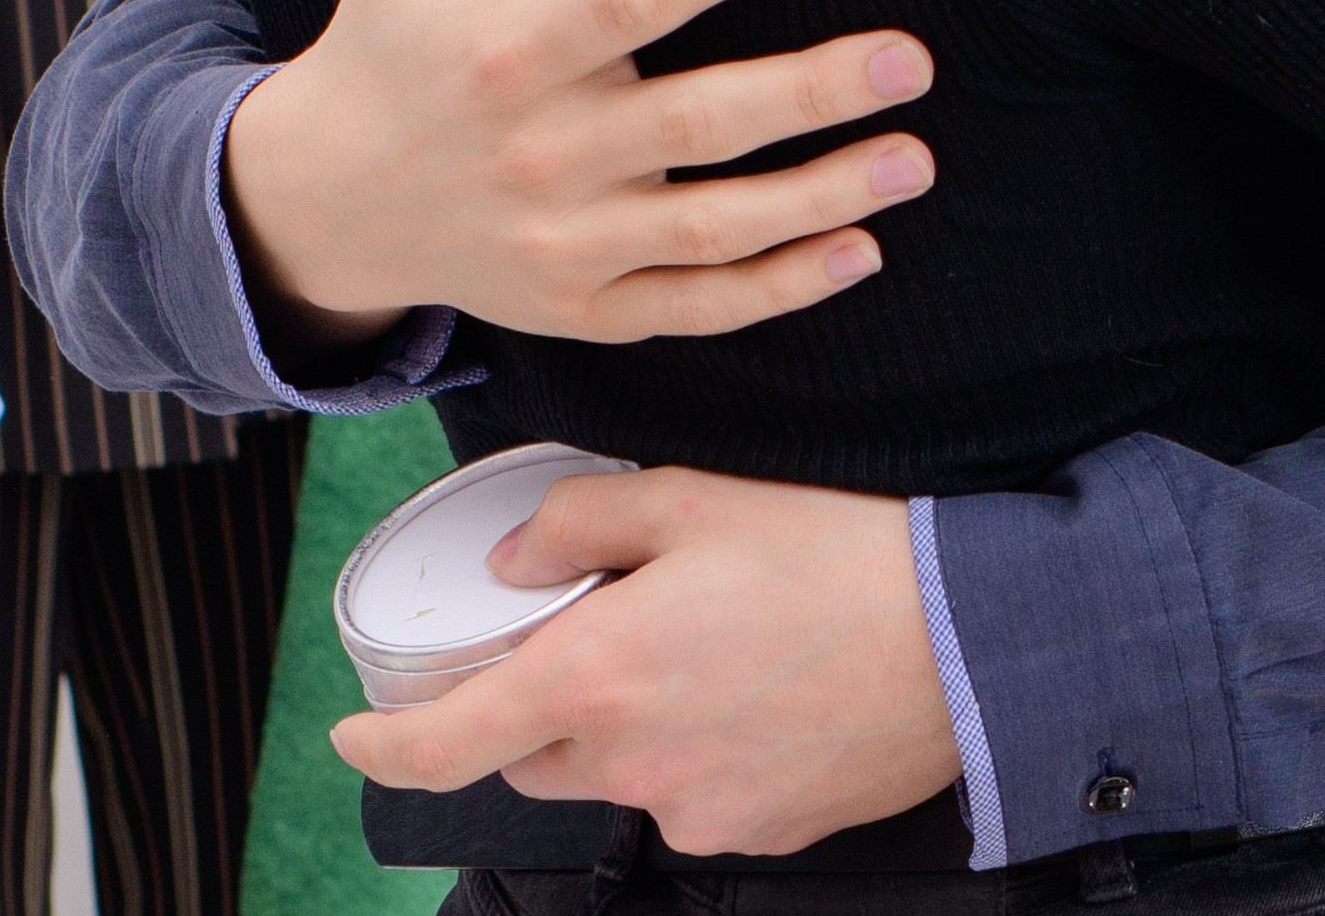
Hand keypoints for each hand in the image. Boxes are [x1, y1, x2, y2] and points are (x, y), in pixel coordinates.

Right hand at [221, 0, 936, 354]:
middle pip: (697, 122)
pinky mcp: (582, 307)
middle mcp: (543, 153)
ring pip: (715, 226)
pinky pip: (695, 305)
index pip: (628, 1)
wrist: (320, 203)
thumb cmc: (388, 40)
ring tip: (915, 156)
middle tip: (909, 58)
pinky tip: (861, 249)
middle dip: (811, 92)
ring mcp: (566, 242)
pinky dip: (781, 287)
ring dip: (824, 196)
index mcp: (511, 50)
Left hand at [332, 467, 958, 853]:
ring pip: (618, 771)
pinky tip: (760, 681)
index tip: (353, 736)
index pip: (448, 741)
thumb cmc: (841, 550)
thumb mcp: (696, 493)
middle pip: (537, 750)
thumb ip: (581, 519)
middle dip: (545, 696)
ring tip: (712, 638)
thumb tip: (514, 560)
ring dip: (630, 717)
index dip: (385, 746)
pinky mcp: (758, 831)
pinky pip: (692, 792)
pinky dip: (700, 744)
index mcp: (598, 676)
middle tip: (603, 620)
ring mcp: (697, 809)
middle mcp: (634, 763)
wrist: (970, 636)